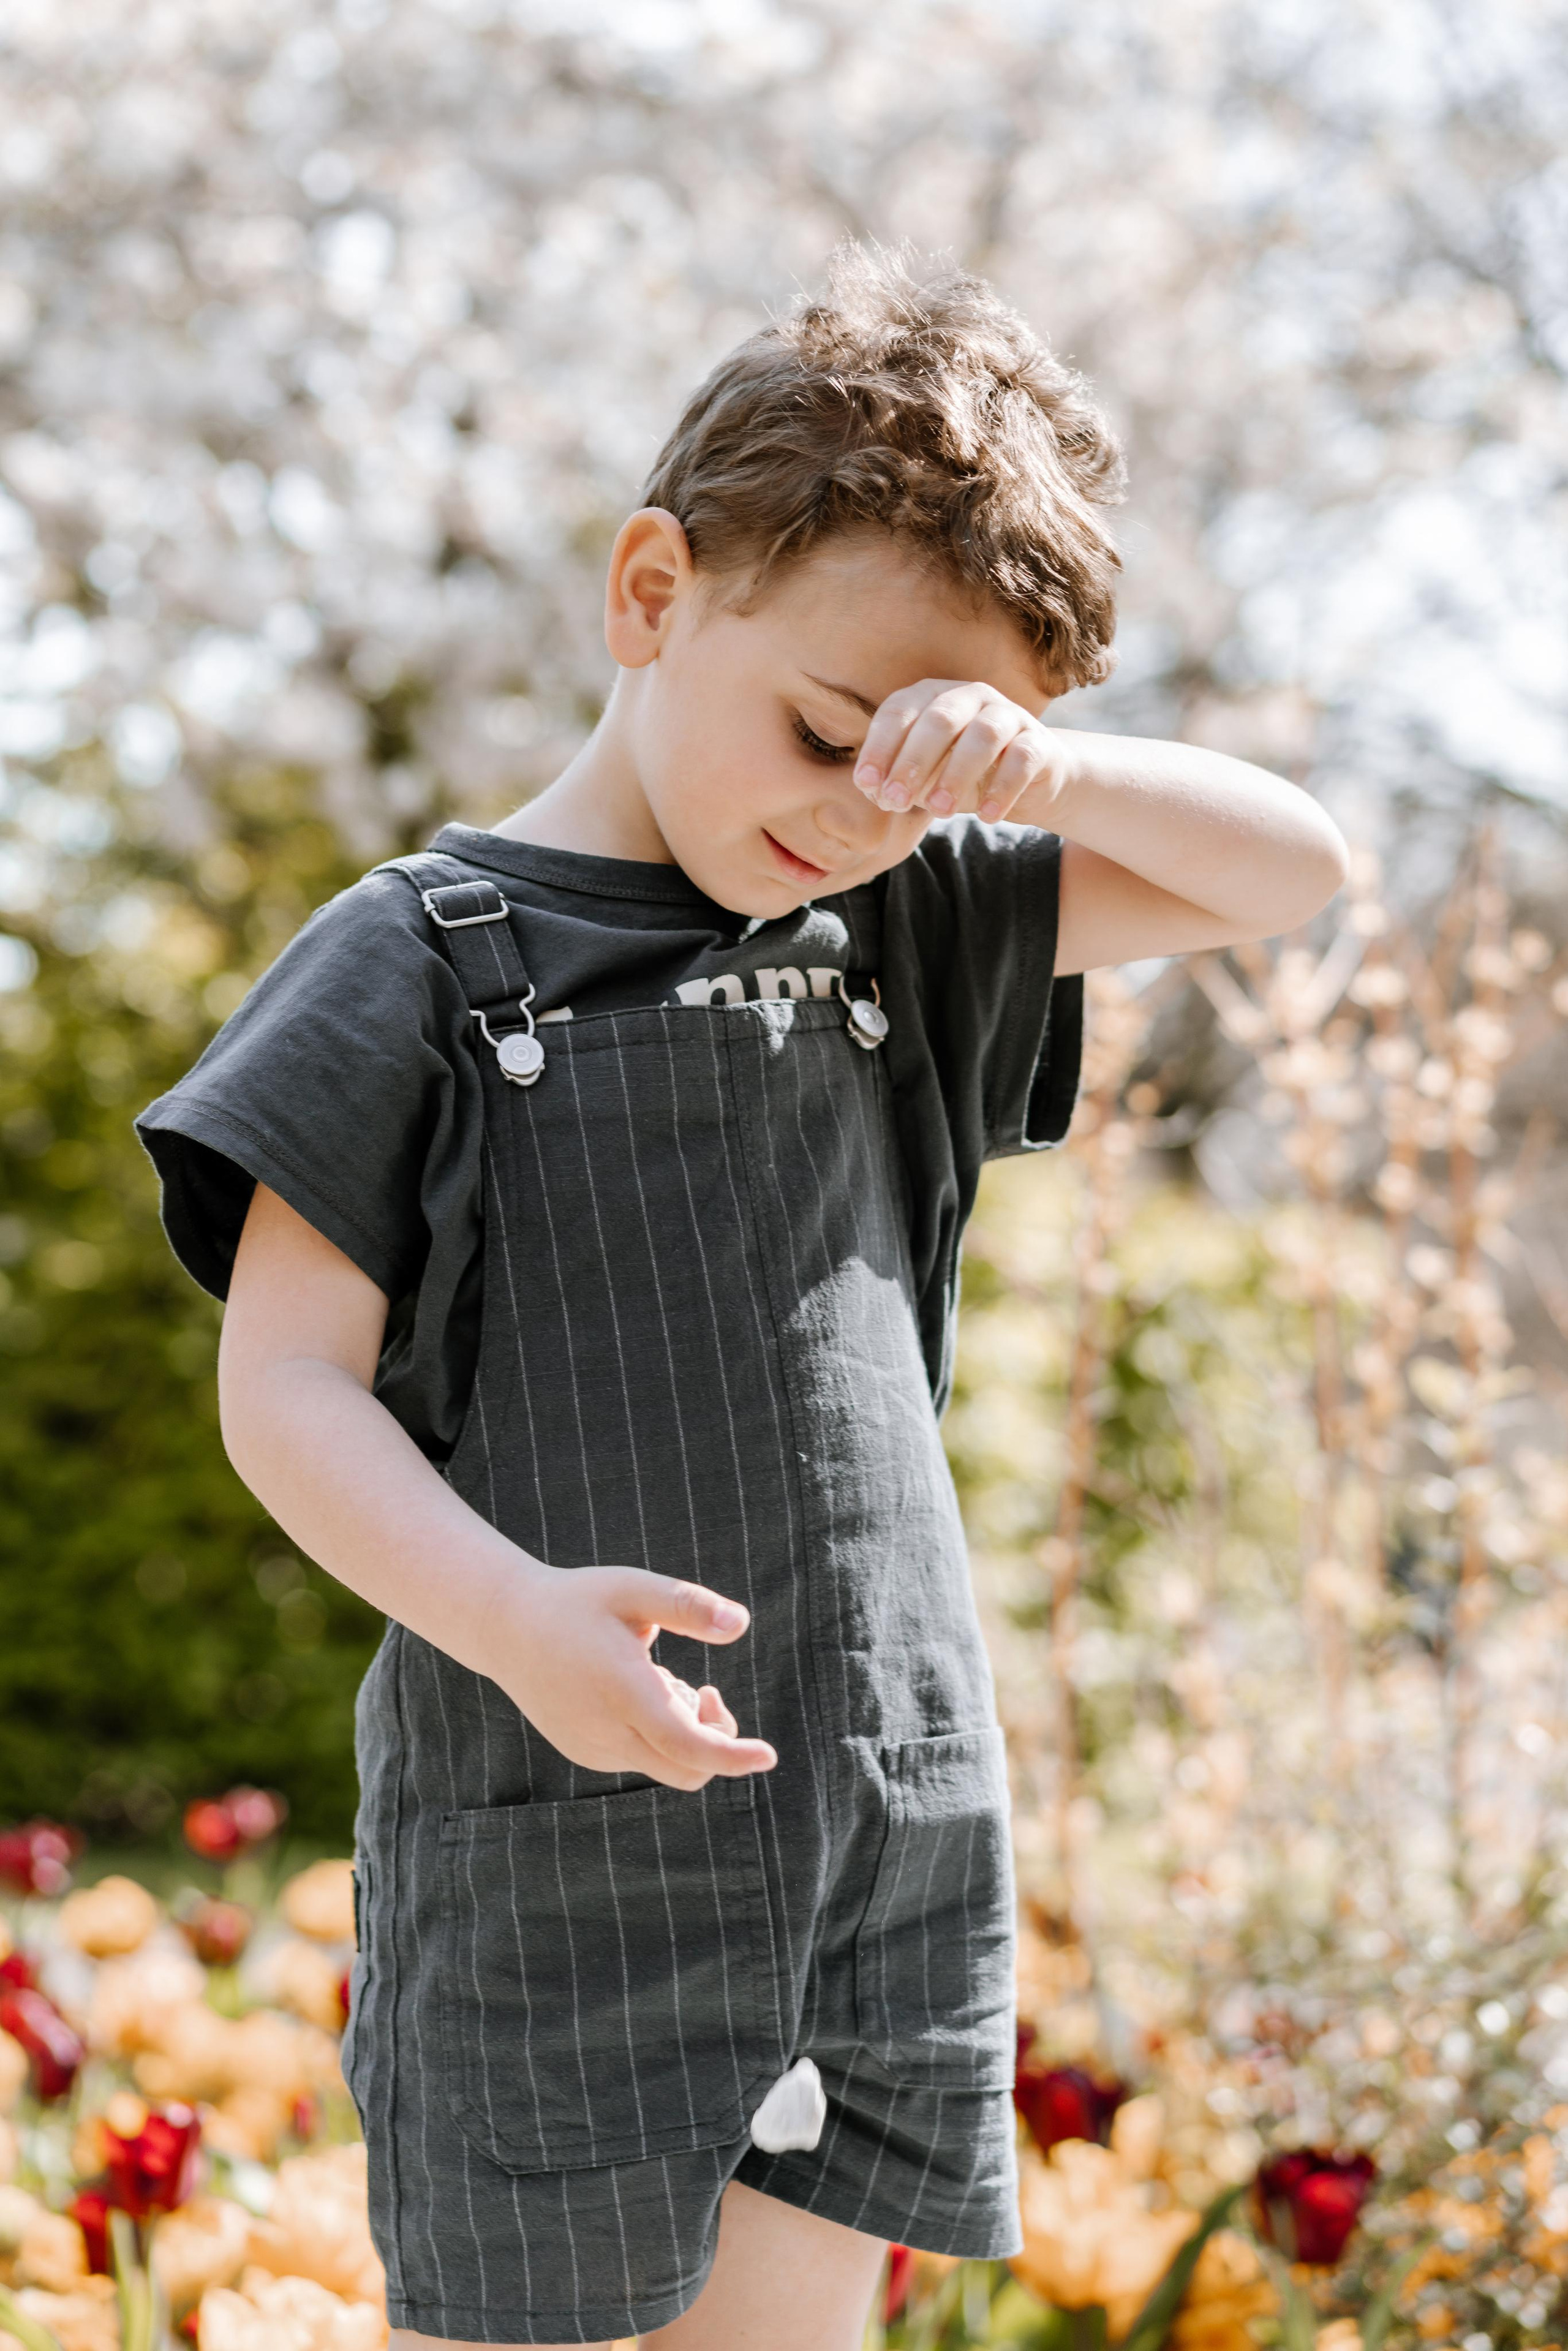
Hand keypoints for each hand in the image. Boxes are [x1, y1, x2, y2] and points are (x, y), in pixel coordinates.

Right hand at [492, 1563, 776, 1791]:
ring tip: (656, 1675)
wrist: (507, 1627)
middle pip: (686, 1769)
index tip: (768, 1755)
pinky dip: (656, 1733)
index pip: (687, 1745)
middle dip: (716, 1741)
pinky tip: (634, 1690)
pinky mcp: (584, 1753)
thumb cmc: (577, 1602)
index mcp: (622, 1691)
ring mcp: (593, 1750)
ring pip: (664, 1763)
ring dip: (682, 1731)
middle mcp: (607, 1732)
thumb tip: (741, 1623)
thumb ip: (687, 1605)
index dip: (732, 1756)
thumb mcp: (633, 1590)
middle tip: (705, 1690)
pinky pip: (639, 1757)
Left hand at [852, 677, 1068, 823]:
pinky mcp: (1038, 741)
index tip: (866, 785)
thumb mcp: (926, 778)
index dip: (880, 747)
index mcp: (932, 696)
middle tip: (896, 801)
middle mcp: (970, 696)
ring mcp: (1007, 714)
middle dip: (913, 761)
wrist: (1030, 781)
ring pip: (982, 735)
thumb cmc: (964, 774)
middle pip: (939, 719)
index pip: (899, 712)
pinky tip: (987, 817)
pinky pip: (1021, 759)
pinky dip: (1003, 789)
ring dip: (957, 774)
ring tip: (939, 811)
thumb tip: (876, 792)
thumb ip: (899, 781)